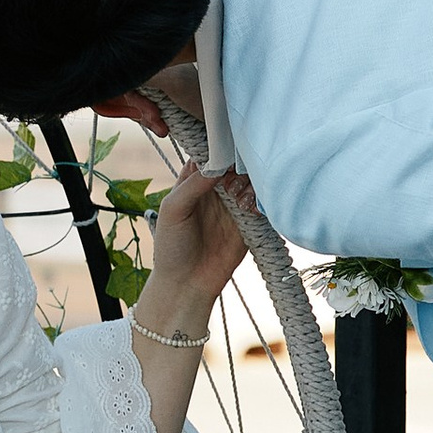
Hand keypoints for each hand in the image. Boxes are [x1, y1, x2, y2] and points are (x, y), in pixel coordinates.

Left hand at [144, 155, 248, 329]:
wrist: (187, 285)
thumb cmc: (172, 247)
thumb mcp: (173, 210)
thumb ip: (193, 184)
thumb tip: (217, 162)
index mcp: (193, 180)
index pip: (209, 152)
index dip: (218, 147)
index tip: (225, 149)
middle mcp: (215, 188)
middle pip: (235, 163)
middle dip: (238, 165)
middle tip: (233, 178)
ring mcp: (234, 204)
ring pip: (251, 180)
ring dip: (250, 183)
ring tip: (238, 199)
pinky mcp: (249, 221)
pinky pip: (261, 203)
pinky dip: (260, 201)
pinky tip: (248, 209)